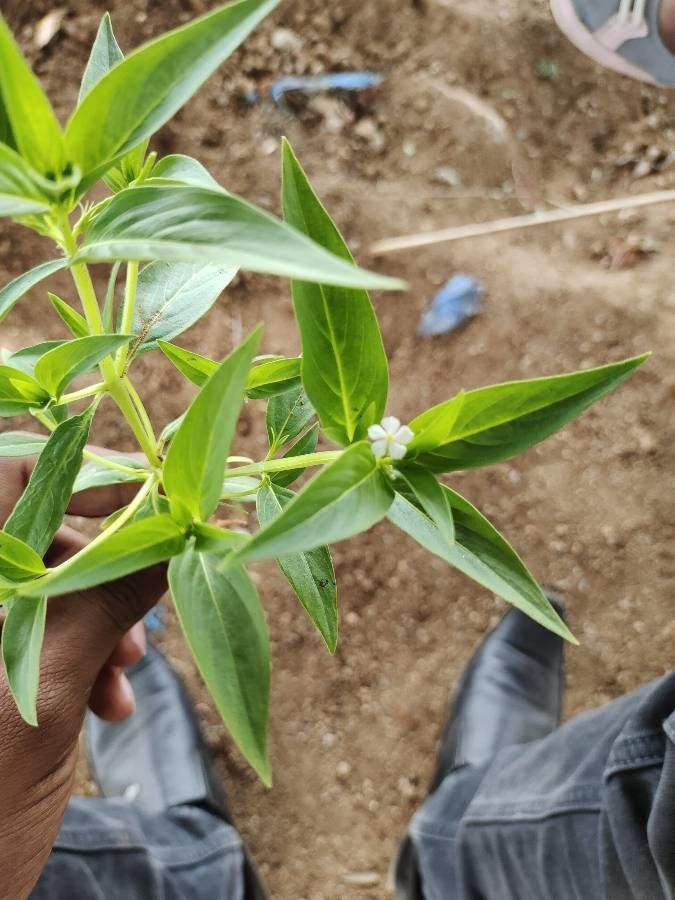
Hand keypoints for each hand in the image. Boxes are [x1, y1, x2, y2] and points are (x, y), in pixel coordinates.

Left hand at [0, 453, 165, 899]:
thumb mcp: (42, 697)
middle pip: (37, 536)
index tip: (152, 503)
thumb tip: (178, 539)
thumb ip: (105, 604)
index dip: (85, 482)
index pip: (13, 482)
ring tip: (126, 668)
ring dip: (100, 619)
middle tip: (147, 600)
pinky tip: (107, 702)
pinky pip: (46, 637)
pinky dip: (84, 657)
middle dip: (102, 566)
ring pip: (49, 588)